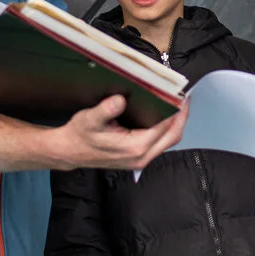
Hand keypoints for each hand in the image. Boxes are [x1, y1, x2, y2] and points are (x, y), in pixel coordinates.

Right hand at [49, 95, 187, 170]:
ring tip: (176, 104)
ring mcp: (141, 160)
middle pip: (173, 137)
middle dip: (181, 117)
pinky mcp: (138, 158)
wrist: (70, 152)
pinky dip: (166, 129)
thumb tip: (119, 100)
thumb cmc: (80, 135)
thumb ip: (105, 110)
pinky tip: (163, 115)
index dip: (175, 111)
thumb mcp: (89, 119)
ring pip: (168, 141)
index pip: (164, 127)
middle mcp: (141, 156)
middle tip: (184, 98)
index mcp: (134, 147)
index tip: (180, 95)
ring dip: (175, 123)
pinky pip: (160, 144)